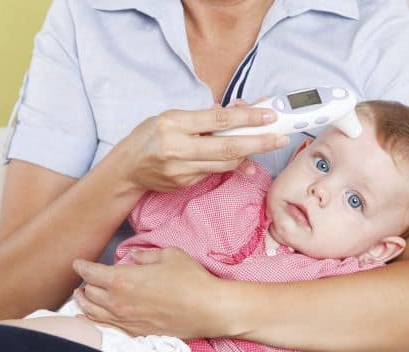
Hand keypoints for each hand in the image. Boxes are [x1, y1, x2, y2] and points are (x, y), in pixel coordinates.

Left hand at [72, 248, 229, 337]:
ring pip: (93, 313)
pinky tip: (93, 317)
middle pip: (89, 293)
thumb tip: (133, 257)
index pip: (91, 273)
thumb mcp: (169, 255)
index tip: (77, 263)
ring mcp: (126, 320)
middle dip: (83, 284)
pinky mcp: (136, 332)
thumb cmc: (190, 279)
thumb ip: (145, 255)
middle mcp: (118, 302)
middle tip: (83, 279)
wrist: (207, 309)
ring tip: (82, 297)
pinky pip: (107, 327)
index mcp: (123, 279)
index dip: (81, 266)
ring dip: (84, 303)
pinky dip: (94, 320)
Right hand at [115, 104, 288, 192]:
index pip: (218, 120)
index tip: (269, 115)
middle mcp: (177, 148)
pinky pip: (215, 173)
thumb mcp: (172, 117)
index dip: (247, 118)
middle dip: (258, 142)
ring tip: (267, 144)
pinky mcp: (185, 184)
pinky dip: (231, 165)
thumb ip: (204, 117)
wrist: (127, 168)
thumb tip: (240, 111)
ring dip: (249, 155)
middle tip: (281, 138)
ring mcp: (181, 170)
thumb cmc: (150, 136)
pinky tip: (243, 159)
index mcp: (173, 123)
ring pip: (225, 164)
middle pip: (227, 147)